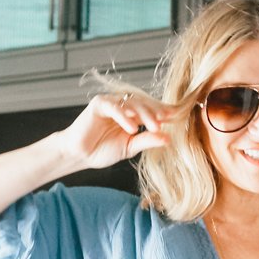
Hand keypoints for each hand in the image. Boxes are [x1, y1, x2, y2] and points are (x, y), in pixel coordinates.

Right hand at [55, 92, 172, 172]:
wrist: (80, 155)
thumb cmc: (102, 150)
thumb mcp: (130, 147)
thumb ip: (147, 140)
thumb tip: (168, 138)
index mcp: (133, 114)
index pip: (152, 109)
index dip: (165, 112)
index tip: (179, 118)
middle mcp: (123, 106)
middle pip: (145, 104)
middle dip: (157, 112)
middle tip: (168, 121)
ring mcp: (111, 103)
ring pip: (132, 103)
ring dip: (145, 114)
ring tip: (154, 127)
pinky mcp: (99, 104)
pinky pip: (115, 108)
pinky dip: (124, 117)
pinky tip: (132, 128)